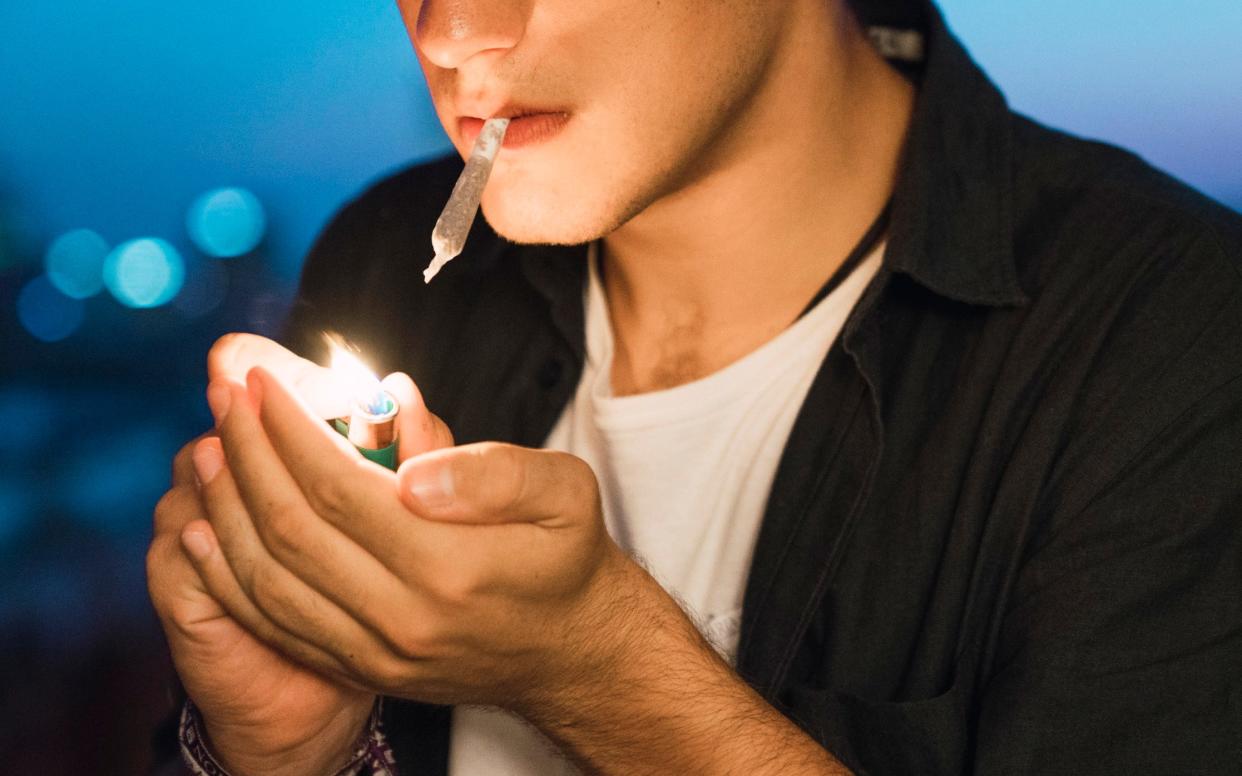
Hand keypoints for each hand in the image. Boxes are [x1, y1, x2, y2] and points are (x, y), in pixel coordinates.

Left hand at [180, 364, 666, 715]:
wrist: (570, 648)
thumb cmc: (565, 555)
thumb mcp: (565, 491)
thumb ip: (494, 473)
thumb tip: (411, 467)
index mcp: (454, 567)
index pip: (342, 488)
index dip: (292, 431)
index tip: (264, 384)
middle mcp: (405, 620)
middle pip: (293, 531)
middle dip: (248, 456)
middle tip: (225, 400)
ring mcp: (379, 655)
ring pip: (270, 581)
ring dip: (227, 511)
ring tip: (208, 451)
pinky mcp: (364, 672)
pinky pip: (277, 625)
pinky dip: (229, 578)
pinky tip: (206, 532)